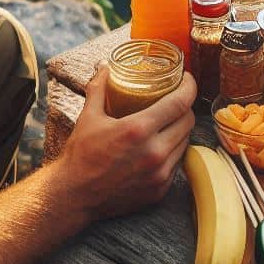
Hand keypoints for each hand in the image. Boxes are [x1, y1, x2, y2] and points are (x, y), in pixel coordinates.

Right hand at [54, 64, 196, 221]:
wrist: (74, 195)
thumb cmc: (81, 155)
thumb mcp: (88, 116)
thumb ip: (99, 88)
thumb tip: (105, 67)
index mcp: (138, 130)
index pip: (180, 102)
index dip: (189, 86)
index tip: (186, 79)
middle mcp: (154, 153)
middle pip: (188, 121)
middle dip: (185, 106)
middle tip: (175, 99)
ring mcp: (159, 174)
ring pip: (185, 143)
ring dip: (180, 129)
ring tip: (169, 121)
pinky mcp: (160, 190)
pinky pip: (177, 163)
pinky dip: (173, 151)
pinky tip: (161, 145)